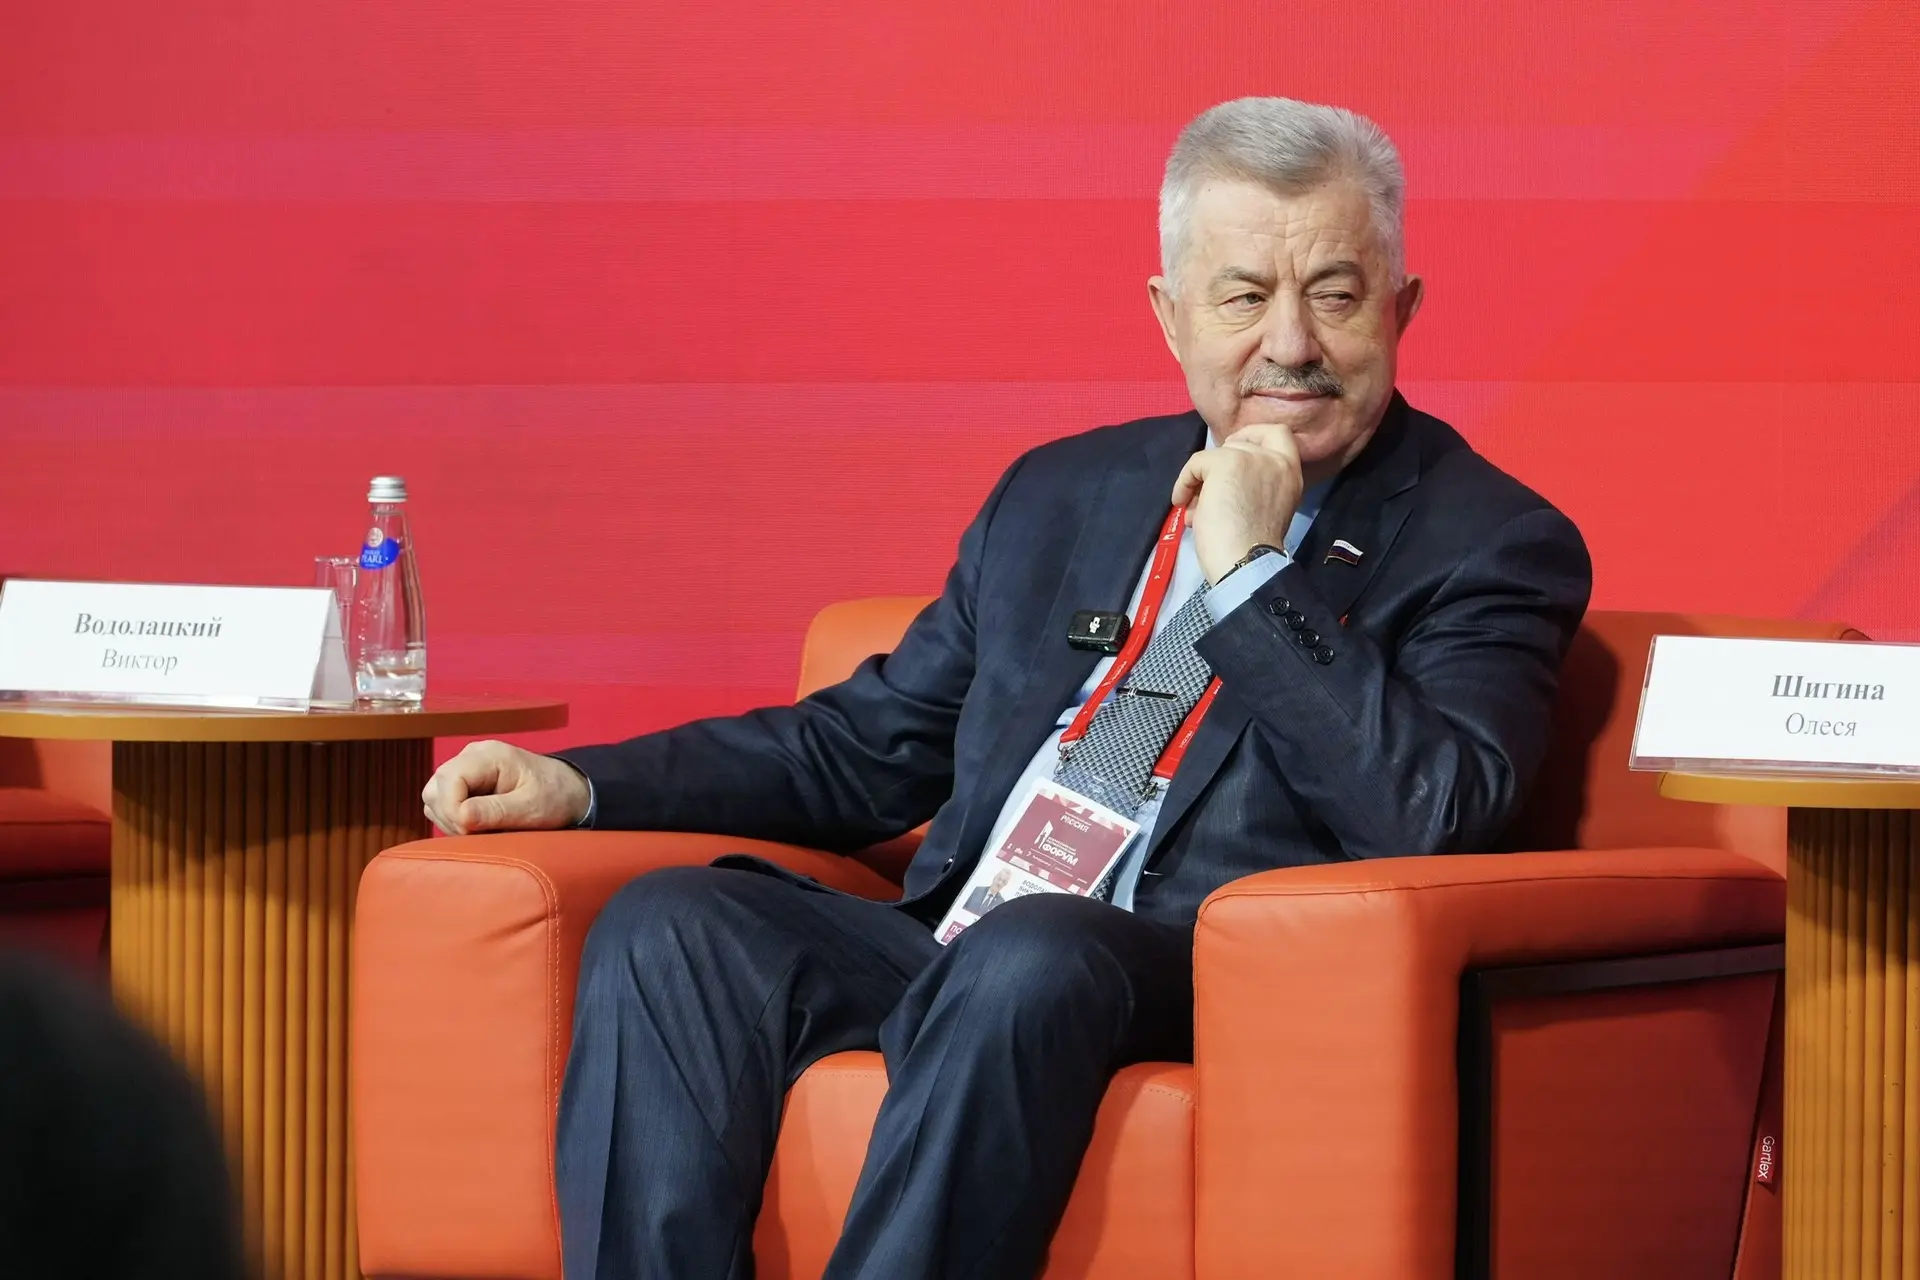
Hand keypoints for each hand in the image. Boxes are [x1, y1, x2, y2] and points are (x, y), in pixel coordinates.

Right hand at [421, 740, 590, 834]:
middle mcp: (471, 756)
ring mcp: (466, 769)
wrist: (567, 791)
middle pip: (435, 789)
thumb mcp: (531, 807)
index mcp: (489, 755)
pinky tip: (477, 826)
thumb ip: (496, 811)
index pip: (448, 780)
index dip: (453, 810)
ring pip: (434, 798)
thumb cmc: (555, 796)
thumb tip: (461, 817)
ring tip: (481, 830)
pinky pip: (442, 804)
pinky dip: (453, 820)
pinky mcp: (464, 784)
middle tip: (478, 834)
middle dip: (450, 818)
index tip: (472, 831)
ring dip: (450, 821)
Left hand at [1170, 424, 1305, 582]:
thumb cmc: (1252, 547)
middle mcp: (1276, 460)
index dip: (1252, 436)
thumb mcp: (1266, 507)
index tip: (1234, 453)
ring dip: (1200, 479)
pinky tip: (1184, 505)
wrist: (1245, 563)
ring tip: (1196, 508)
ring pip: (1215, 454)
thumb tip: (1221, 481)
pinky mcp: (1227, 462)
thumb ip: (1255, 486)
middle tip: (1208, 493)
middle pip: (1239, 443)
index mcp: (1291, 473)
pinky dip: (1184, 482)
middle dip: (1219, 466)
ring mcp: (1252, 458)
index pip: (1280, 433)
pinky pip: (1196, 463)